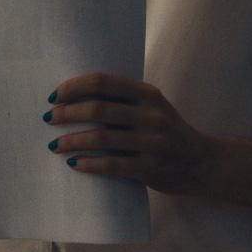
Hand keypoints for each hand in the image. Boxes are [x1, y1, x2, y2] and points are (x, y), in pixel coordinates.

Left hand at [44, 73, 214, 194]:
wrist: (203, 163)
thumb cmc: (169, 133)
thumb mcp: (153, 108)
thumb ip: (125, 101)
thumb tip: (78, 98)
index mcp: (148, 93)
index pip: (104, 82)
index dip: (76, 87)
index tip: (55, 95)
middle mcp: (151, 114)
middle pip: (99, 108)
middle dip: (68, 113)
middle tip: (49, 118)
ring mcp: (152, 142)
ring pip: (102, 138)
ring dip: (72, 141)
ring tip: (55, 145)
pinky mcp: (151, 169)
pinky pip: (113, 165)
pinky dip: (90, 164)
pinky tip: (75, 164)